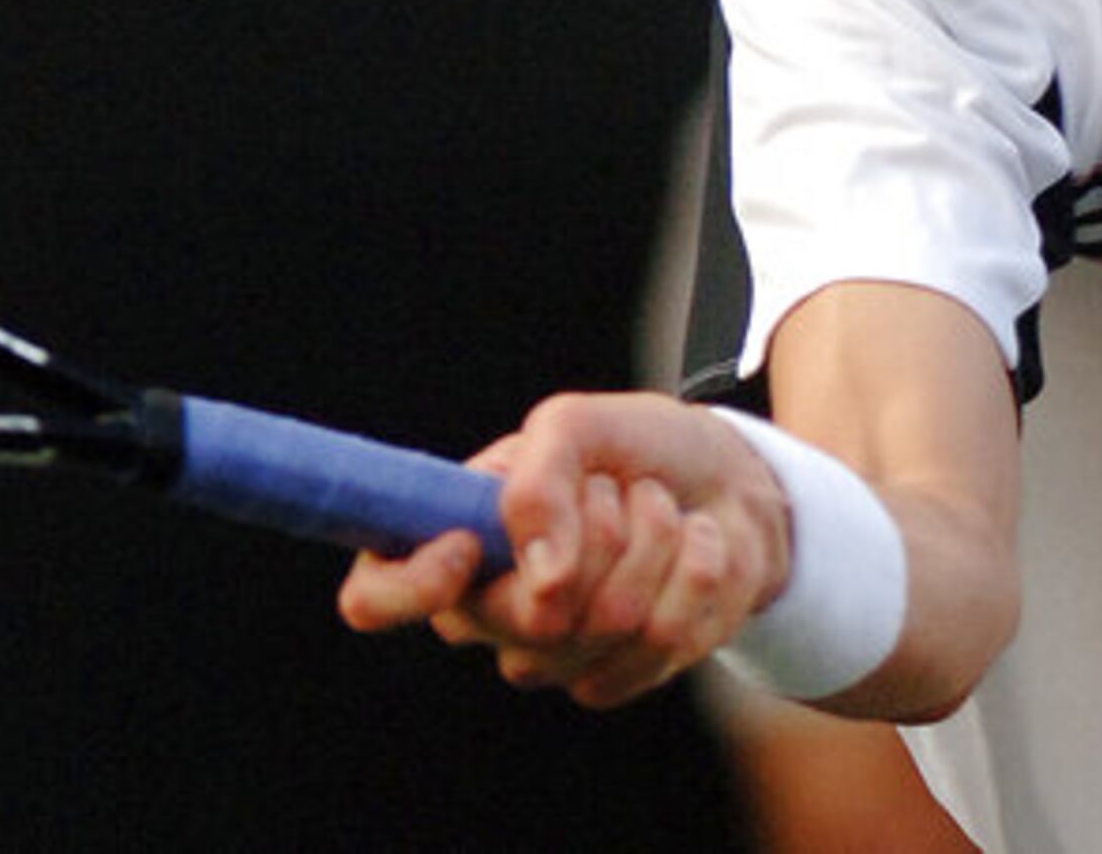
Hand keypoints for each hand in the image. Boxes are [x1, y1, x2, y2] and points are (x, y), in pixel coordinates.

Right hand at [338, 392, 788, 708]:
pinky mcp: (620, 676)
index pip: (374, 598)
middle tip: (613, 488)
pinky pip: (663, 639)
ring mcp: (552, 655)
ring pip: (607, 622)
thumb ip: (539, 482)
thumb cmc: (633, 448)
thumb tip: (539, 581)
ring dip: (654, 540)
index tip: (467, 544)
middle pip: (530, 615)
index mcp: (450, 540)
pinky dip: (696, 572)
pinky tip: (693, 547)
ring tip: (657, 508)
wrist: (726, 479)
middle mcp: (487, 612)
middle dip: (598, 528)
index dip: (409, 586)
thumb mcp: (577, 425)